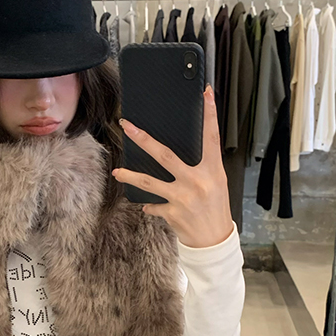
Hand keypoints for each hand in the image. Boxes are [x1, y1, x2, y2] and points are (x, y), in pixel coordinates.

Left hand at [112, 84, 233, 248]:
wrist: (214, 241)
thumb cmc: (216, 209)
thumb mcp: (218, 183)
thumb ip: (203, 166)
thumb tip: (184, 149)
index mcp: (213, 171)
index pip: (211, 137)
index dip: (210, 114)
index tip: (207, 94)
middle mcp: (197, 181)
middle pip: (166, 155)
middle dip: (143, 139)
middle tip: (127, 126)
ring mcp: (183, 198)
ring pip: (150, 182)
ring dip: (131, 175)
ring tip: (117, 171)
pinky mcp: (172, 213)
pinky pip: (154, 205)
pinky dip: (150, 205)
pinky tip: (145, 205)